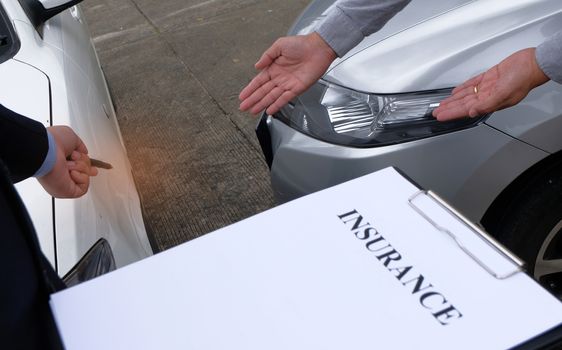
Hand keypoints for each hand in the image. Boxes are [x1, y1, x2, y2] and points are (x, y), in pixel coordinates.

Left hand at [37, 126, 97, 197]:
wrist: (45, 150)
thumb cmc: (53, 142)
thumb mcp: (70, 137)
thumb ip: (79, 145)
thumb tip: (85, 152)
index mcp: (60, 162)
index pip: (76, 168)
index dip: (86, 167)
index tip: (94, 167)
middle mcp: (61, 174)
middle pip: (83, 174)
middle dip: (87, 169)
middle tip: (89, 167)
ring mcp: (64, 184)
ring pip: (85, 178)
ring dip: (81, 167)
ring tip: (69, 163)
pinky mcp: (68, 191)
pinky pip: (83, 187)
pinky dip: (81, 177)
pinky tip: (71, 171)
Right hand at [239, 32, 336, 114]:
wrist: (318, 48)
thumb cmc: (301, 44)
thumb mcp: (279, 45)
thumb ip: (267, 56)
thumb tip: (256, 66)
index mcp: (274, 68)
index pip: (259, 81)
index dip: (250, 89)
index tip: (242, 96)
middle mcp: (279, 77)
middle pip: (263, 92)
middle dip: (253, 100)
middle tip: (243, 107)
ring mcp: (287, 84)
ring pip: (271, 97)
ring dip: (262, 104)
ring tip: (253, 111)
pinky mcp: (297, 88)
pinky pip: (285, 99)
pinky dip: (277, 105)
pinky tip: (269, 110)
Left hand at [433, 48, 549, 120]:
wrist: (532, 63)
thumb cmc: (524, 79)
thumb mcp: (504, 93)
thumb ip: (487, 104)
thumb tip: (472, 112)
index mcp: (490, 102)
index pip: (465, 110)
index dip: (451, 114)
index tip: (440, 117)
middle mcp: (487, 96)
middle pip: (462, 104)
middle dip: (448, 109)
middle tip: (436, 112)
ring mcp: (487, 87)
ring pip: (465, 95)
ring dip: (453, 100)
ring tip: (442, 104)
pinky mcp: (489, 77)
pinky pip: (472, 84)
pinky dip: (463, 88)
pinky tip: (455, 92)